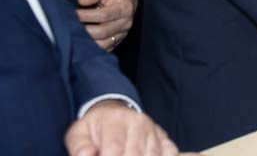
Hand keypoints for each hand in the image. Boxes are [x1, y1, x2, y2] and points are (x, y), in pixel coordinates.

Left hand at [64, 100, 178, 155]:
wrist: (114, 111)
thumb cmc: (95, 127)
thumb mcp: (79, 132)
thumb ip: (79, 146)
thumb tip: (86, 155)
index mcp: (115, 120)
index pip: (114, 148)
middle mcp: (138, 123)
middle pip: (135, 154)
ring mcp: (154, 130)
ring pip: (153, 155)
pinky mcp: (164, 137)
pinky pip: (170, 152)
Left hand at [76, 0, 136, 50]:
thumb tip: (81, 1)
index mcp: (124, 8)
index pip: (105, 15)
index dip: (88, 15)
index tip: (75, 13)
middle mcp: (125, 23)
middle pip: (103, 32)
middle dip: (85, 30)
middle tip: (71, 26)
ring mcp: (122, 34)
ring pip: (103, 44)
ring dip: (87, 41)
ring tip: (75, 35)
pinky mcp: (117, 41)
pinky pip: (104, 49)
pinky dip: (92, 48)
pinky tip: (81, 43)